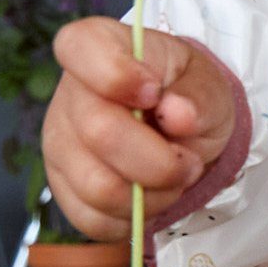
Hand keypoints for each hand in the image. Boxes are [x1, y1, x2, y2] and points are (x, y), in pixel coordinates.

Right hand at [42, 18, 233, 240]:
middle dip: (160, 161)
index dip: (115, 74)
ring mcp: (59, 142)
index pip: (79, 47)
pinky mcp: (63, 187)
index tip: (153, 94)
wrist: (183, 131)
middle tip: (189, 161)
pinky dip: (133, 218)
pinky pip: (92, 219)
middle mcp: (69, 94)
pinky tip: (150, 197)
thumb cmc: (188, 96)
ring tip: (173, 180)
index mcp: (99, 47)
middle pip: (99, 133)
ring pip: (97, 187)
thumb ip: (197, 96)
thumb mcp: (209, 85)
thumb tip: (177, 115)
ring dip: (152, 196)